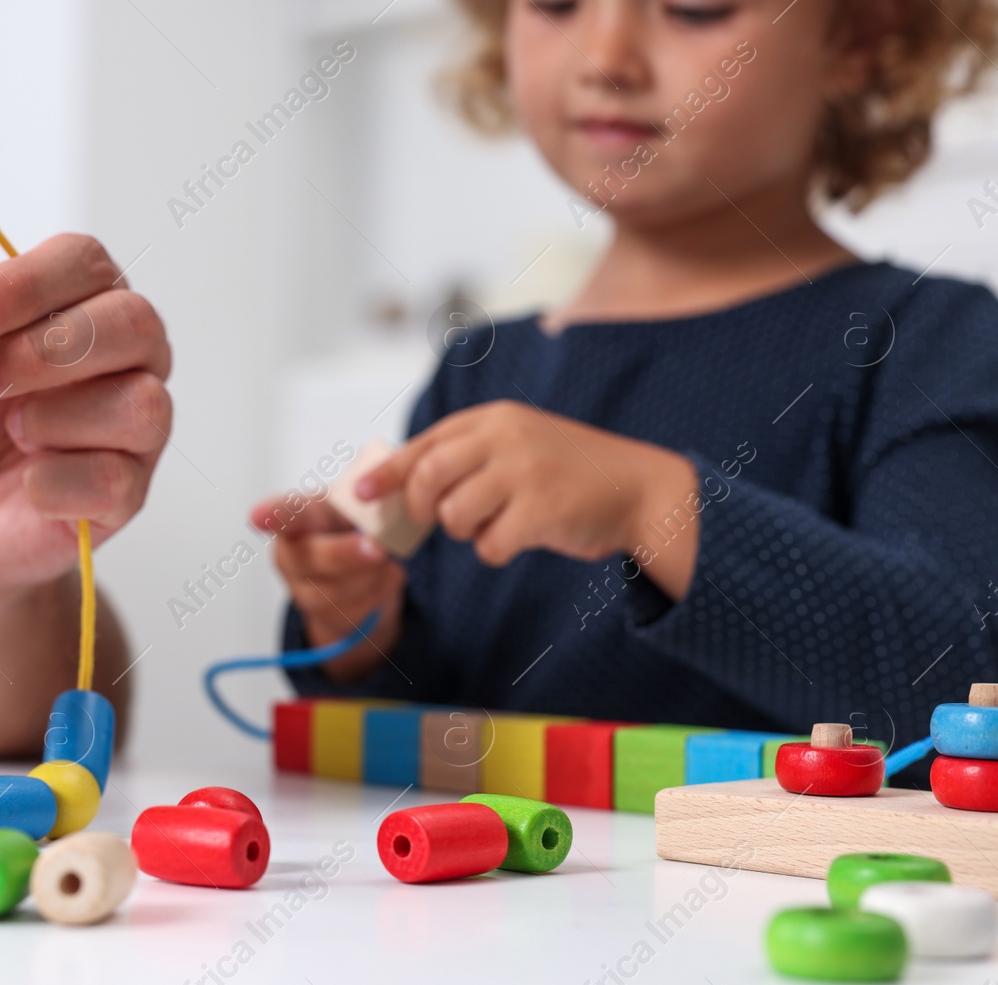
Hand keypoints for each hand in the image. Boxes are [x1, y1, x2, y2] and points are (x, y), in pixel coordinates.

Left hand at [0, 234, 171, 603]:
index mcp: (81, 303)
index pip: (83, 263)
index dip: (21, 285)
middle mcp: (125, 359)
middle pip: (133, 322)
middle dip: (45, 348)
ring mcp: (134, 430)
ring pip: (142, 402)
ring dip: (58, 415)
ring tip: (9, 431)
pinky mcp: (126, 494)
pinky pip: (117, 479)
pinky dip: (60, 480)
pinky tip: (25, 484)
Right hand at [249, 496, 403, 683]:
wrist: (359, 565)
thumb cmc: (352, 521)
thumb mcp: (358, 504)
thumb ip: (367, 509)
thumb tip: (382, 527)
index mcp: (300, 516)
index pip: (284, 513)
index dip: (272, 514)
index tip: (258, 516)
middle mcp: (292, 554)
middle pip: (313, 558)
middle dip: (346, 555)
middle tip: (377, 549)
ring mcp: (304, 590)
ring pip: (338, 590)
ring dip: (372, 574)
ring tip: (387, 556)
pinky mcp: (328, 617)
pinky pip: (360, 608)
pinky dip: (382, 590)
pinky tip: (385, 575)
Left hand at [357, 400, 699, 598]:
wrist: (638, 489)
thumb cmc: (566, 475)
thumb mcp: (516, 446)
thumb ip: (466, 457)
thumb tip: (397, 488)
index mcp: (494, 419)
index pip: (423, 444)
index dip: (386, 473)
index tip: (358, 495)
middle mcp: (505, 437)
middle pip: (427, 478)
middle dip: (421, 509)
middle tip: (439, 521)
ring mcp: (524, 471)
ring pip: (454, 516)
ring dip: (467, 532)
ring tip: (498, 523)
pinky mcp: (541, 509)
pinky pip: (488, 546)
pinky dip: (496, 551)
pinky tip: (522, 538)